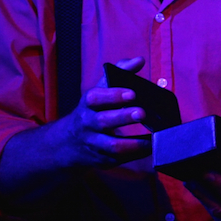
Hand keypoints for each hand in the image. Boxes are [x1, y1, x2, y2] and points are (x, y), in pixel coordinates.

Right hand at [0, 57, 149, 209]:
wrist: (68, 142)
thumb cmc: (94, 109)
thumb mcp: (101, 89)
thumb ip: (120, 72)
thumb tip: (139, 60)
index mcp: (88, 104)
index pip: (96, 98)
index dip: (113, 95)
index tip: (132, 93)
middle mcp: (88, 124)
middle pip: (103, 121)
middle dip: (123, 117)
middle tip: (142, 113)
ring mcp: (94, 144)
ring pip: (111, 146)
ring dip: (132, 143)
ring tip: (152, 138)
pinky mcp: (101, 160)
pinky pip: (118, 160)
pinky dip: (134, 156)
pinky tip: (150, 149)